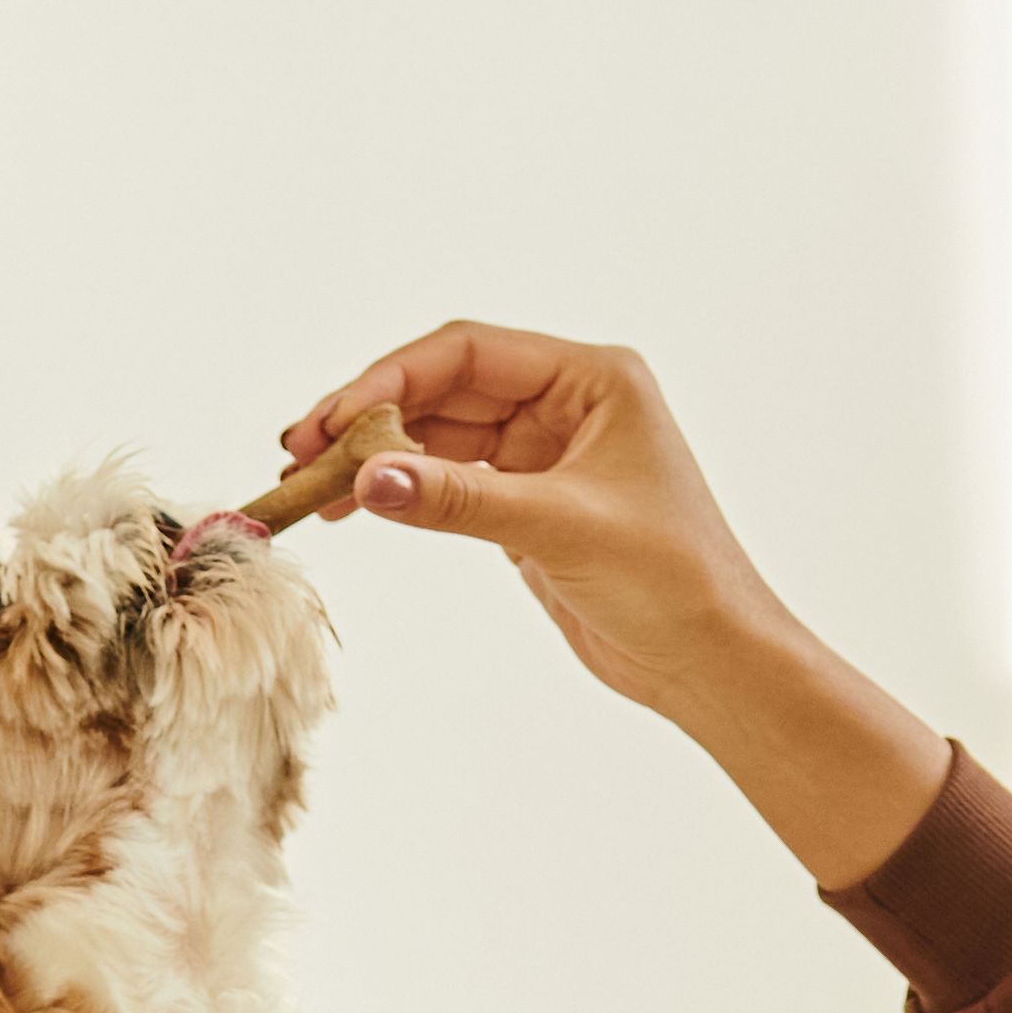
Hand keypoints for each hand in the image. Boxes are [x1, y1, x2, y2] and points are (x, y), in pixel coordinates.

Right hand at [279, 327, 947, 882]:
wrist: (710, 659)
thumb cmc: (671, 580)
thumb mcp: (559, 529)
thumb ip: (459, 499)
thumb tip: (368, 478)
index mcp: (593, 379)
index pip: (467, 353)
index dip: (390, 380)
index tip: (332, 421)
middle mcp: (567, 404)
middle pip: (443, 389)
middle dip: (370, 418)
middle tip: (300, 451)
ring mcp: (545, 454)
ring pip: (438, 436)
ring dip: (376, 456)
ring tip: (308, 483)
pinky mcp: (528, 505)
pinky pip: (448, 481)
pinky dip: (401, 491)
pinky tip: (354, 504)